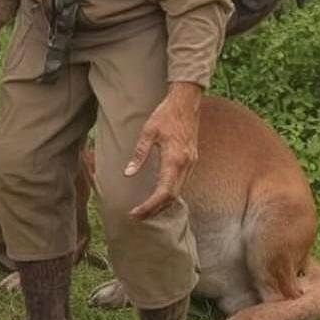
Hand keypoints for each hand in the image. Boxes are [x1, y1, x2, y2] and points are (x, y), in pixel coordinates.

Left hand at [125, 82, 201, 219]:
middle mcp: (186, 165)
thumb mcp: (148, 132)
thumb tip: (128, 174)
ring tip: (144, 210)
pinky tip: (158, 195)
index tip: (135, 213)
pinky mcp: (192, 160)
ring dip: (162, 204)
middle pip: (171, 198)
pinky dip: (170, 194)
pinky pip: (182, 184)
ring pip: (178, 192)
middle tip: (136, 217)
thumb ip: (139, 155)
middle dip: (154, 210)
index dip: (149, 206)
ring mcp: (191, 164)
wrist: (187, 103)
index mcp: (175, 160)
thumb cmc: (165, 115)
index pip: (163, 193)